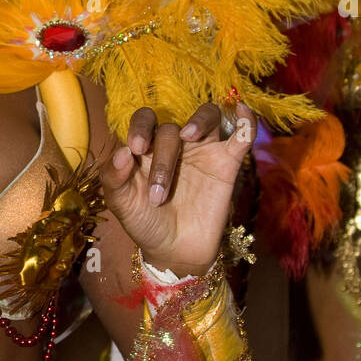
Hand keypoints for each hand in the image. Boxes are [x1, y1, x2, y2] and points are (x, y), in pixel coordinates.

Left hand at [100, 102, 254, 276]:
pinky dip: (245, 121)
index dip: (140, 127)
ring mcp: (203, 151)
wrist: (174, 251)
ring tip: (190, 135)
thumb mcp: (121, 204)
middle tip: (158, 193)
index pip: (145, 120)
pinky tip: (242, 110)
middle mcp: (175, 144)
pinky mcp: (227, 164)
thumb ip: (114, 178)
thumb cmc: (145, 223)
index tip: (136, 148)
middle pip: (171, 128)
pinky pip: (241, 137)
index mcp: (148, 147)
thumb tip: (122, 152)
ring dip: (199, 120)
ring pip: (206, 117)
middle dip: (163, 158)